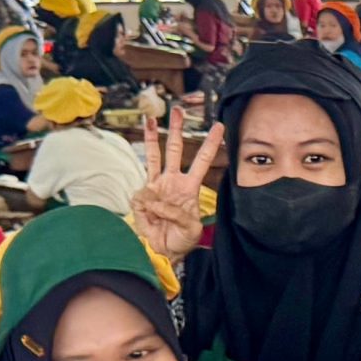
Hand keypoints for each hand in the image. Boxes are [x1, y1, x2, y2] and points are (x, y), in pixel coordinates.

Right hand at [129, 106, 223, 262]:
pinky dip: (147, 206)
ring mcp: (156, 186)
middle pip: (175, 149)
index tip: (219, 127)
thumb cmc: (181, 239)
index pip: (201, 161)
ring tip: (150, 119)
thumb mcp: (190, 228)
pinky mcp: (142, 196)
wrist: (163, 250)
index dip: (210, 144)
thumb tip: (155, 199)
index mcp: (190, 187)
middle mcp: (172, 181)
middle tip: (177, 110)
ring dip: (151, 137)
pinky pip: (142, 195)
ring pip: (154, 156)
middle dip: (176, 130)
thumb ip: (176, 212)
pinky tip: (152, 217)